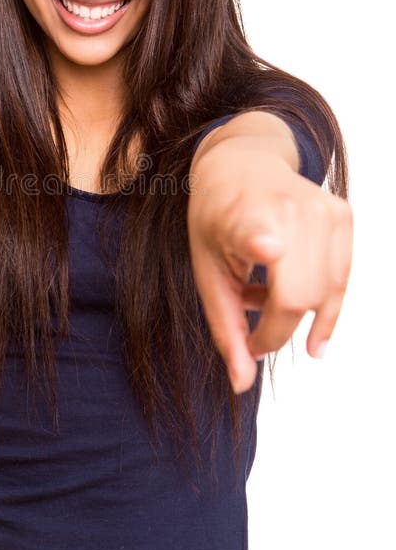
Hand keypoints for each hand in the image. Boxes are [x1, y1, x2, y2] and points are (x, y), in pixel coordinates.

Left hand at [187, 142, 352, 392]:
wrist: (241, 165)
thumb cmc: (216, 221)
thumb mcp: (206, 271)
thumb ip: (225, 328)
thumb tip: (242, 384)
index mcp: (243, 217)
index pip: (256, 231)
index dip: (261, 241)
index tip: (267, 247)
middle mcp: (288, 209)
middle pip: (298, 296)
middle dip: (276, 330)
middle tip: (252, 335)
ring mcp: (323, 210)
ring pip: (325, 294)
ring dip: (296, 313)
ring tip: (259, 296)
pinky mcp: (344, 214)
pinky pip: (341, 279)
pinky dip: (319, 299)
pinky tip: (285, 296)